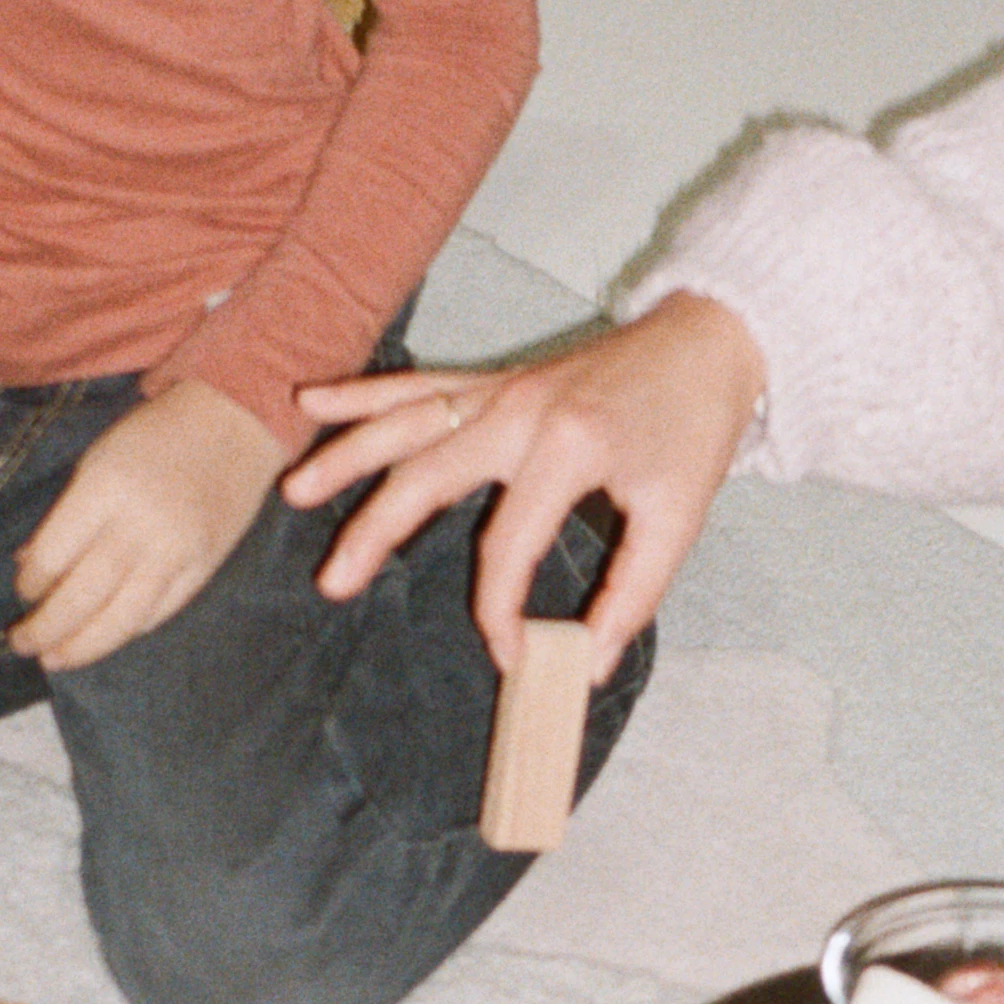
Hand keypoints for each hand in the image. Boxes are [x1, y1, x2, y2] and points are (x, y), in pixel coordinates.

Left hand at [12, 381, 283, 671]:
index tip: (23, 588)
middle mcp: (141, 527)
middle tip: (23, 643)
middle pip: (82, 597)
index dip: (31, 582)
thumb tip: (29, 565)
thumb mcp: (97, 458)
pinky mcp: (204, 569)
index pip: (54, 556)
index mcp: (105, 489)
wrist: (237, 423)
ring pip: (120, 620)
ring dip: (81, 647)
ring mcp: (177, 554)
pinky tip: (103, 638)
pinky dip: (125, 630)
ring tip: (54, 659)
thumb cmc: (156, 435)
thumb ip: (65, 514)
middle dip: (45, 628)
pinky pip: (158, 613)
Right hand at [285, 289, 766, 664]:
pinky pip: (418, 385)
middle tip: (331, 583)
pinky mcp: (496, 382)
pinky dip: (364, 393)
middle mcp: (518, 412)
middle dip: (373, 533)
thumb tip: (586, 661)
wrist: (709, 342)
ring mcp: (500, 391)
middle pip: (424, 476)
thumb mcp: (679, 518)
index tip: (511, 653)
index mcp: (565, 447)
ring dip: (347, 457)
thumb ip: (631, 595)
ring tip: (293, 492)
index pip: (506, 545)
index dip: (500, 610)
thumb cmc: (694, 429)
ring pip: (405, 423)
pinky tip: (311, 403)